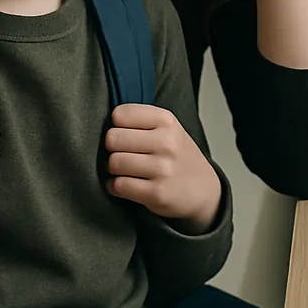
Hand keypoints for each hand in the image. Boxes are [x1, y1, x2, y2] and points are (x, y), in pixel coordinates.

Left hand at [106, 104, 221, 232]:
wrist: (203, 188)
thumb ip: (140, 120)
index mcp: (167, 121)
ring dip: (114, 169)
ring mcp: (162, 168)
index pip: (120, 114)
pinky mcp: (156, 193)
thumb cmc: (178, 156)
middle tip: (123, 153)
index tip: (125, 133)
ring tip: (126, 170)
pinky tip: (127, 184)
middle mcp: (167, 142)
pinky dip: (116, 187)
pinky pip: (118, 185)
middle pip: (112, 139)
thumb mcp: (169, 128)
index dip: (117, 126)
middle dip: (112, 148)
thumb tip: (104, 124)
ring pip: (114, 163)